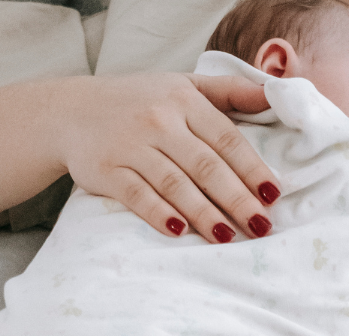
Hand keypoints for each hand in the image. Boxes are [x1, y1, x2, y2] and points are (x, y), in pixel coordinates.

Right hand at [53, 73, 280, 242]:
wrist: (70, 111)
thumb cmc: (139, 101)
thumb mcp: (183, 85)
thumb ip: (230, 91)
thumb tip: (278, 92)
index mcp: (183, 100)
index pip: (226, 138)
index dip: (251, 168)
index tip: (273, 195)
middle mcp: (158, 120)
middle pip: (205, 165)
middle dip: (236, 198)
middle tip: (260, 225)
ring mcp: (130, 146)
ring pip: (175, 184)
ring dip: (204, 213)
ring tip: (228, 237)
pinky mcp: (106, 171)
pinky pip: (137, 196)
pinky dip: (159, 214)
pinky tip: (180, 231)